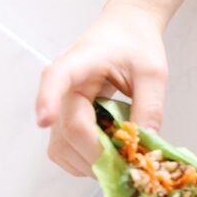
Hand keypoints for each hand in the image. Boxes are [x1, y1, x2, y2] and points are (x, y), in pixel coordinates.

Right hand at [35, 5, 168, 176]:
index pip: (55, 78)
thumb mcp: (153, 72)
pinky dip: (86, 162)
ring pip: (61, 148)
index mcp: (80, 63)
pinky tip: (108, 153)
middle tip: (130, 161)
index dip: (47, 100)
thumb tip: (143, 147)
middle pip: (68, 131)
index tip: (44, 119)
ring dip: (92, 163)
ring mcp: (59, 108)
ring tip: (121, 158)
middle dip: (99, 154)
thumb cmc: (136, 45)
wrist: (125, 33)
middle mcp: (61, 87)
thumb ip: (150, 106)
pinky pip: (64, 153)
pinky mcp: (61, 123)